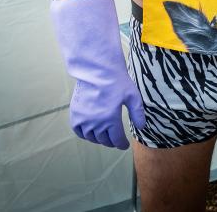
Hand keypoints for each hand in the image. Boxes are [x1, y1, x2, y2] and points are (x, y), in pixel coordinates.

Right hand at [51, 0, 145, 148]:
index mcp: (110, 119)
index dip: (121, 144)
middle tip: (115, 140)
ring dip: (98, 139)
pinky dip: (84, 134)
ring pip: (91, 137)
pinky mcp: (75, 114)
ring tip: (104, 136)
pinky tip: (90, 132)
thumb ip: (137, 113)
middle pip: (103, 140)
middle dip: (111, 142)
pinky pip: (78, 131)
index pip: (116, 139)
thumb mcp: (133, 96)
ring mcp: (83, 119)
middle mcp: (95, 122)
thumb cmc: (117, 81)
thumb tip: (141, 127)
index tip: (124, 145)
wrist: (97, 70)